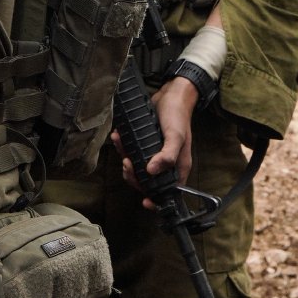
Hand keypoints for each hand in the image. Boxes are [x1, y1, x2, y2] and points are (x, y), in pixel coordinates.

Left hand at [115, 76, 196, 208]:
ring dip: (125, 160)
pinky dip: (123, 147)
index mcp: (177, 167)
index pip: (168, 192)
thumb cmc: (178, 116)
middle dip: (133, 176)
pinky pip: (131, 152)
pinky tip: (118, 136)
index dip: (157, 200)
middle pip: (147, 182)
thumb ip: (167, 155)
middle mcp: (166, 164)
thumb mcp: (176, 136)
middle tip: (127, 163)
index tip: (145, 201)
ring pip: (136, 168)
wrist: (171, 95)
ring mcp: (154, 155)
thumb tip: (151, 171)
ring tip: (120, 145)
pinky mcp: (144, 144)